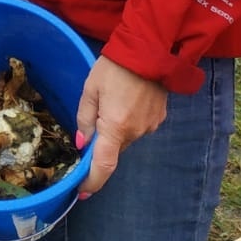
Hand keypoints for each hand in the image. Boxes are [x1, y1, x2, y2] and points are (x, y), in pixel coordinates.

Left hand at [75, 55, 168, 195]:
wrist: (149, 49)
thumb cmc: (114, 67)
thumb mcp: (90, 89)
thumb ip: (84, 119)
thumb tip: (83, 144)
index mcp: (116, 126)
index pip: (104, 165)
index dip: (92, 181)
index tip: (82, 192)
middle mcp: (136, 132)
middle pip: (113, 150)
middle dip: (101, 144)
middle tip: (92, 121)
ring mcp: (150, 126)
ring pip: (125, 139)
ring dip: (114, 130)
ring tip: (110, 102)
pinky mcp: (159, 118)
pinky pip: (138, 128)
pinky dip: (127, 122)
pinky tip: (124, 101)